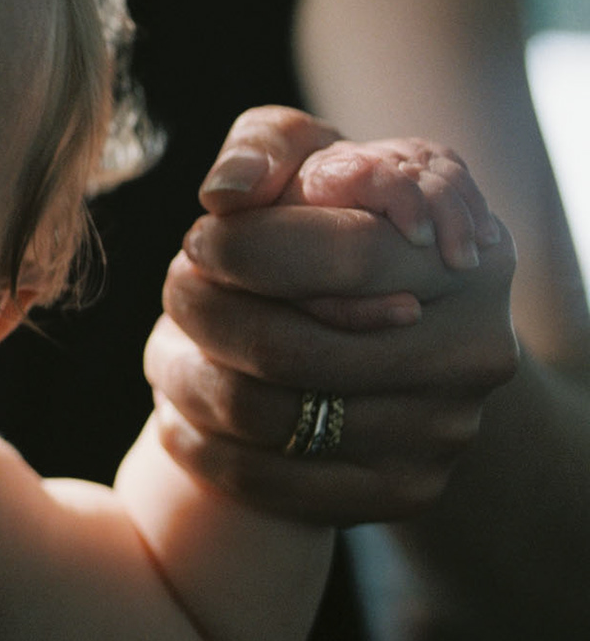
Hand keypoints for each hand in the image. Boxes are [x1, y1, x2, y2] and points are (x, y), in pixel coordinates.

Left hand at [148, 107, 518, 525]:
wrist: (380, 332)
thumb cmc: (328, 224)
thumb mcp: (310, 162)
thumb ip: (267, 147)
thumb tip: (225, 194)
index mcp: (464, 258)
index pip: (348, 257)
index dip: (248, 248)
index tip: (199, 239)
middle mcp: (473, 351)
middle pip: (290, 349)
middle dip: (202, 313)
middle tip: (177, 285)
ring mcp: (442, 433)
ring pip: (265, 417)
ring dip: (185, 376)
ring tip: (168, 343)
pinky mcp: (402, 493)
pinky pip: (267, 482)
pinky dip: (198, 442)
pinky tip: (176, 407)